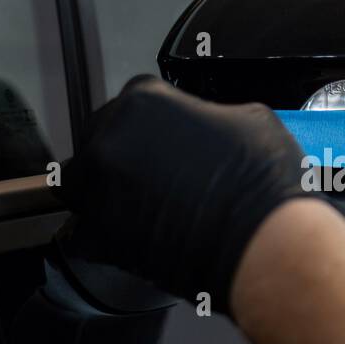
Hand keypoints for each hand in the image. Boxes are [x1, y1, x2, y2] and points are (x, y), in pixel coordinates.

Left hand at [60, 76, 315, 311]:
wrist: (262, 243)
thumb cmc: (262, 186)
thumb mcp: (248, 120)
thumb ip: (209, 117)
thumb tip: (208, 127)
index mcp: (144, 100)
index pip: (134, 103)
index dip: (155, 127)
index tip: (167, 143)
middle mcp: (112, 138)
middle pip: (100, 139)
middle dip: (124, 156)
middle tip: (157, 176)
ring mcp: (98, 188)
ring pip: (82, 183)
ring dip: (105, 192)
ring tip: (141, 208)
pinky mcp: (97, 235)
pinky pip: (82, 233)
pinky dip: (103, 237)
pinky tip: (133, 238)